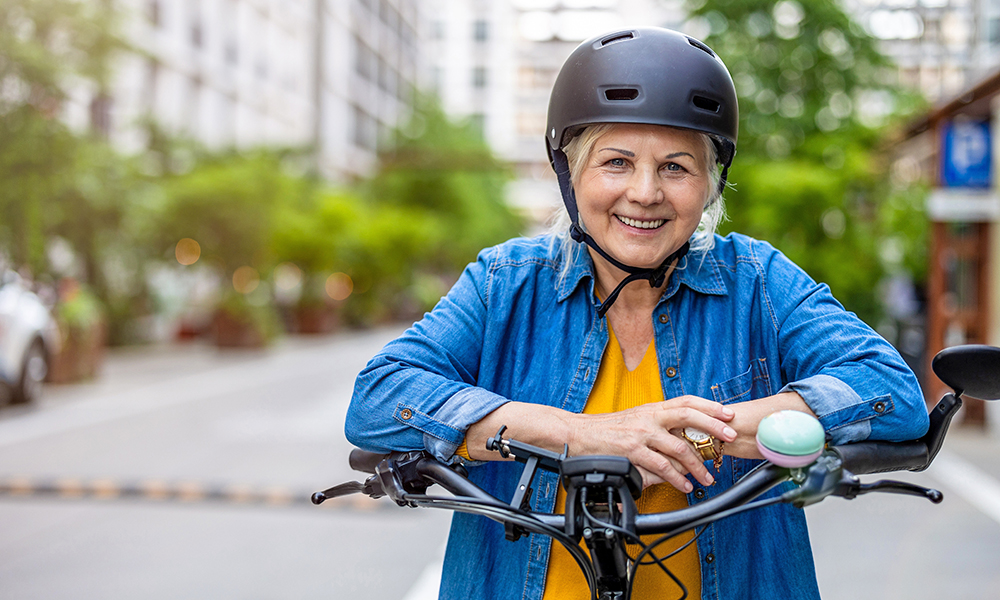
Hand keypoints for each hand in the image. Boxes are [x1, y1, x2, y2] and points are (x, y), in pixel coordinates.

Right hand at [567, 395, 735, 492]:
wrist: (579, 434)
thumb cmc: (607, 429)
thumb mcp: (636, 419)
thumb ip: (658, 423)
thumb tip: (683, 433)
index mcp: (652, 408)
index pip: (686, 401)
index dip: (710, 406)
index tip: (728, 413)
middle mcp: (649, 417)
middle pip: (688, 416)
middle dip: (713, 426)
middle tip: (730, 436)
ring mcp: (641, 434)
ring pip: (678, 447)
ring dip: (697, 464)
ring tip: (708, 476)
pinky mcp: (632, 451)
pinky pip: (661, 466)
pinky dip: (677, 478)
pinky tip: (685, 485)